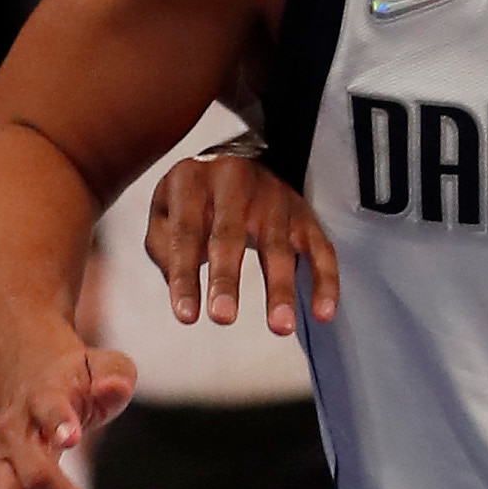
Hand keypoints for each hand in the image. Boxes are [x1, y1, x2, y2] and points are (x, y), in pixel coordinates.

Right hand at [0, 336, 135, 488]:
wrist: (29, 379)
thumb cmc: (78, 379)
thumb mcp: (105, 366)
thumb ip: (115, 377)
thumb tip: (114, 388)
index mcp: (42, 394)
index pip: (47, 407)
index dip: (58, 422)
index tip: (75, 439)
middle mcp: (11, 429)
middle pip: (32, 477)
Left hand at [146, 154, 341, 335]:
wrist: (235, 161)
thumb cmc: (194, 198)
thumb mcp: (164, 209)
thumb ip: (163, 245)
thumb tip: (180, 282)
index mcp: (193, 179)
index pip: (186, 232)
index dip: (185, 276)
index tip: (186, 316)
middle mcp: (236, 181)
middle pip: (230, 234)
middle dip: (226, 279)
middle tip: (222, 318)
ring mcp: (275, 196)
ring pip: (279, 245)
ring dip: (281, 289)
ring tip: (280, 327)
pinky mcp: (304, 213)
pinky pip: (320, 248)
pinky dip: (325, 281)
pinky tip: (323, 313)